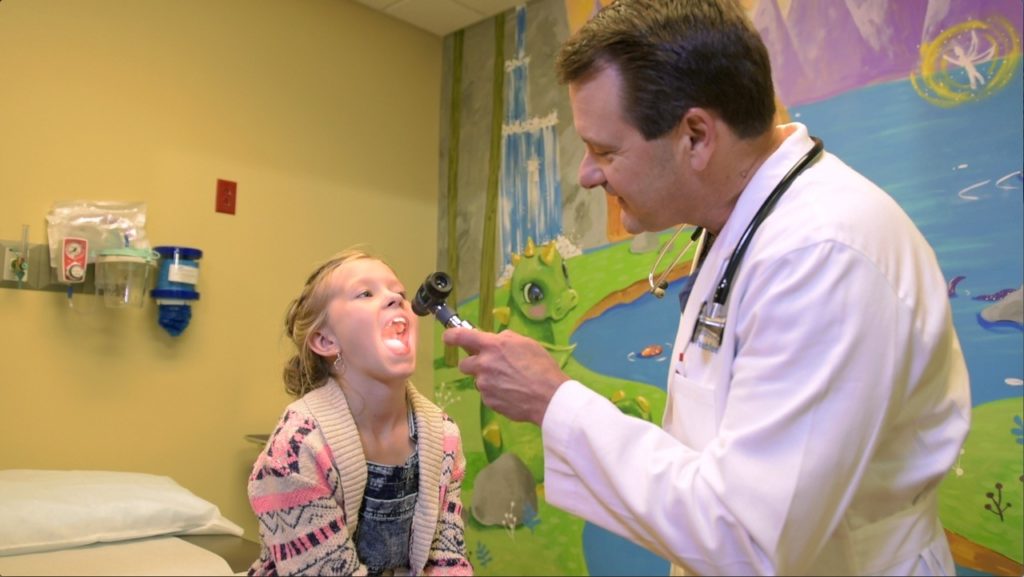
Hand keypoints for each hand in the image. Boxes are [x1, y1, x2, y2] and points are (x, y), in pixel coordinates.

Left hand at [443, 328, 568, 425]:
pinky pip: (486, 395)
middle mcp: (483, 365)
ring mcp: (484, 385)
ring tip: (508, 382)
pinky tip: (512, 394)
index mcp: (492, 346)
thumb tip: (495, 339)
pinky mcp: (488, 402)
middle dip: (474, 364)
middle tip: (491, 366)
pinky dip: (495, 393)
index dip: (451, 336)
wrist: (549, 397)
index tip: (448, 337)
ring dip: (487, 380)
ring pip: (477, 380)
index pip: (460, 337)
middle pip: (464, 364)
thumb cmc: (541, 366)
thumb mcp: (526, 343)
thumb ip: (505, 339)